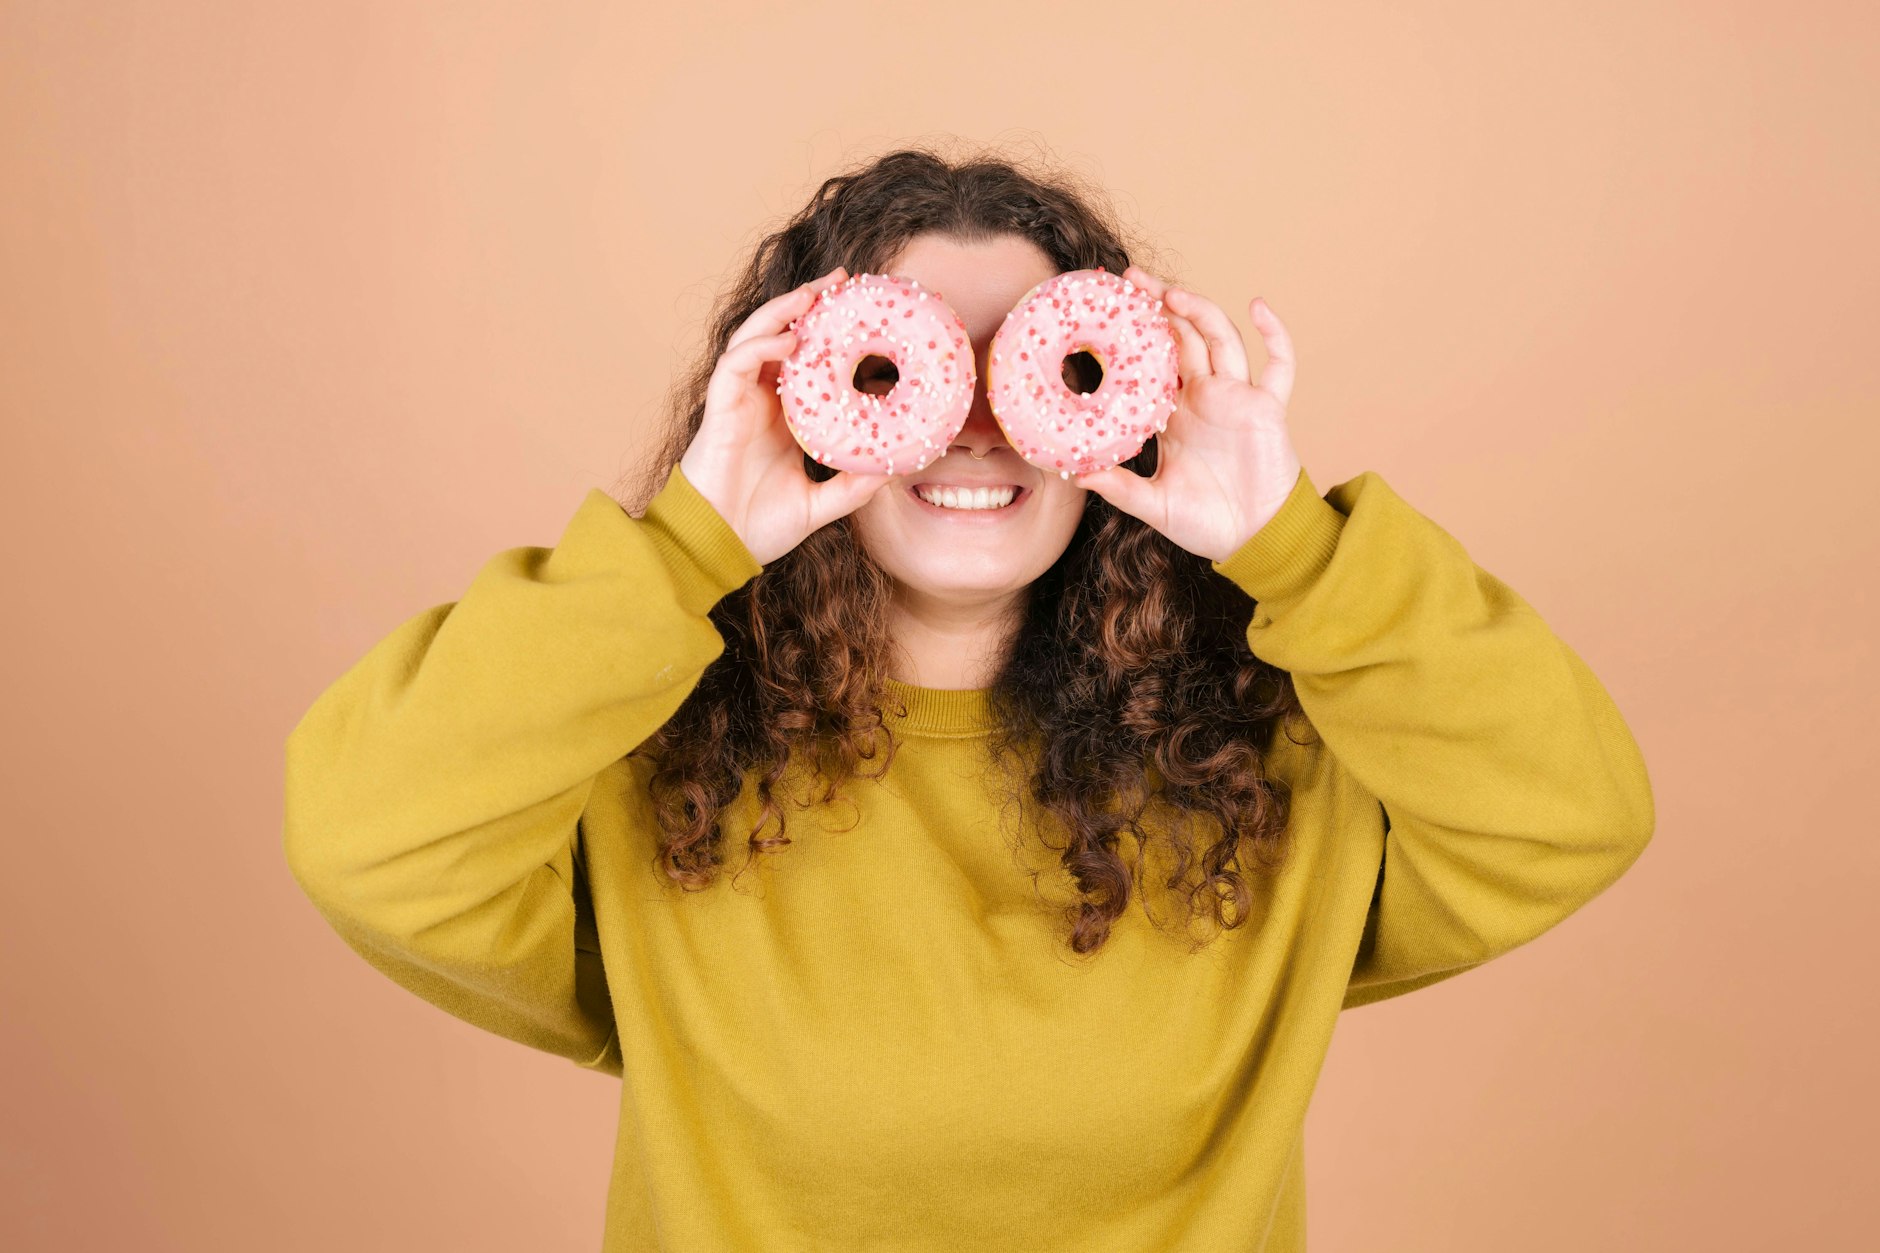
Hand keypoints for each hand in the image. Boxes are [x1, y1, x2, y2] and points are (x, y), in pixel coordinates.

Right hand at [678, 265, 893, 564]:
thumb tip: (894, 470)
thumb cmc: (758, 527)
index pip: (807, 360)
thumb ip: (851, 487)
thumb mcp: (819, 505)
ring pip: (756, 338)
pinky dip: (761, 347)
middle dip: (808, 304)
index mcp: (784, 417)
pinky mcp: (720, 407)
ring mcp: (739, 401)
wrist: (717, 547)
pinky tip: (789, 341)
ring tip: (814, 293)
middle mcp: (761, 401)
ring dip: (783, 312)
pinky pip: (736, 364)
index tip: (862, 312)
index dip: (830, 333)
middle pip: (782, 336)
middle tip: (843, 280)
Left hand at [1073, 266, 1304, 564]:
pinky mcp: (1267, 406)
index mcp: (1173, 415)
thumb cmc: (1205, 523)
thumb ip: (1119, 488)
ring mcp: (1237, 397)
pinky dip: (1275, 334)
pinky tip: (1259, 307)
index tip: (1107, 310)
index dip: (1133, 335)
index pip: (1149, 362)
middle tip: (1131, 280)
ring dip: (1199, 311)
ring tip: (1170, 293)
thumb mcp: (1152, 505)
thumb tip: (1076, 474)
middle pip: (1181, 337)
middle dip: (1159, 306)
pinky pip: (1279, 364)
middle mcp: (1203, 397)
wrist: (1254, 539)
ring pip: (1219, 339)